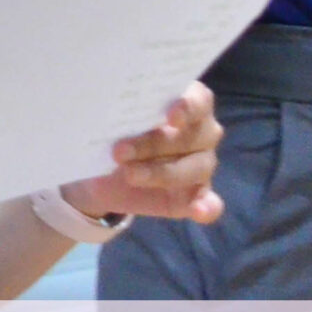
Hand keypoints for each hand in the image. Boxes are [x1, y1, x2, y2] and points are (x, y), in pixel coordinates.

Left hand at [62, 81, 222, 224]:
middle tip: (119, 151)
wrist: (100, 171)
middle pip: (191, 136)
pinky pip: (210, 203)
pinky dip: (205, 207)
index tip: (170, 116)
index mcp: (186, 102)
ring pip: (196, 168)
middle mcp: (202, 131)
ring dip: (163, 173)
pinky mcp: (197, 194)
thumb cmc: (111, 131)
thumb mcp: (107, 120)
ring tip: (130, 175)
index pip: (198, 100)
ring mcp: (203, 164)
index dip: (188, 106)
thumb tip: (102, 104)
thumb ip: (118, 112)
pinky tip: (197, 211)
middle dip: (154, 144)